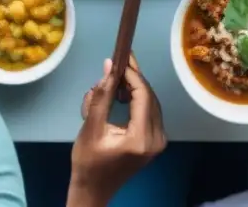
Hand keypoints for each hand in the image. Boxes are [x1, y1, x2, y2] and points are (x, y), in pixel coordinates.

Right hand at [69, 56, 165, 205]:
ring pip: (151, 102)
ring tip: (114, 79)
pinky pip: (150, 112)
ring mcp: (159, 141)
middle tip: (116, 64)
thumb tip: (110, 66)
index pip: (143, 95)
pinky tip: (122, 94)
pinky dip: (137, 100)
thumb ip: (101, 95)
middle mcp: (156, 139)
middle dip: (133, 79)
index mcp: (141, 138)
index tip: (120, 58)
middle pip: (150, 97)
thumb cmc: (88, 161)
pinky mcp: (156, 142)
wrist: (94, 189)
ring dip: (134, 88)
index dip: (133, 74)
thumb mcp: (91, 127)